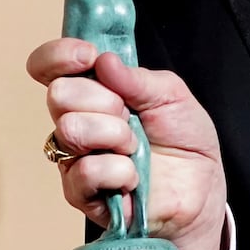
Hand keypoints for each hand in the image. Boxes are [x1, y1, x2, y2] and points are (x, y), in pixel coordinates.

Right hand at [27, 39, 227, 249]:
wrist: (200, 190)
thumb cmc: (184, 142)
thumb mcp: (173, 97)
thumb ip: (137, 78)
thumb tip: (104, 61)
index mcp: (93, 91)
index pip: (49, 66)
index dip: (59, 56)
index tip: (88, 57)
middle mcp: (76, 121)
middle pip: (59, 94)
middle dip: (104, 100)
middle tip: (130, 115)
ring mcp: (74, 157)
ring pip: (70, 129)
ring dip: (114, 134)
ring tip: (135, 147)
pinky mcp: (80, 193)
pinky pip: (85, 171)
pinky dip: (118, 170)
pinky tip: (133, 176)